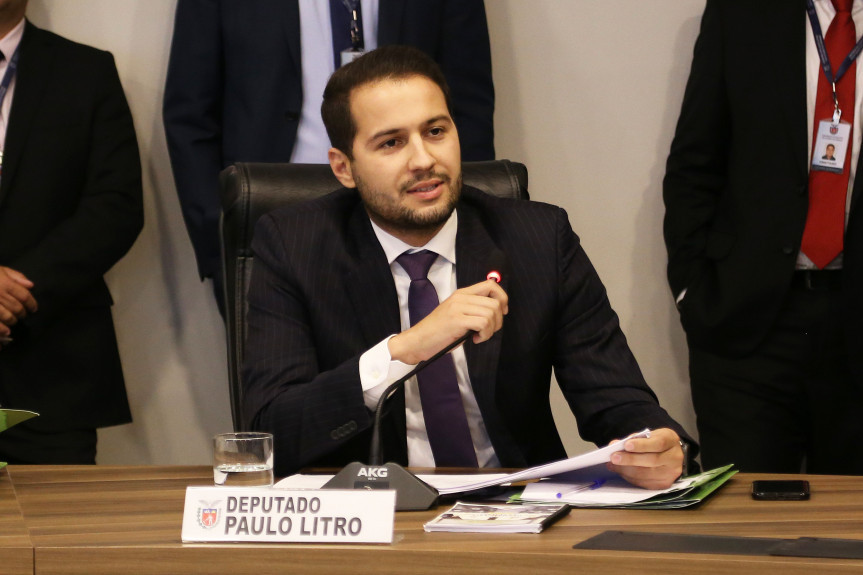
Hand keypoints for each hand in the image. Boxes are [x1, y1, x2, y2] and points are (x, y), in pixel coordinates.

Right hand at [0, 266, 37, 332]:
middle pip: (17, 308)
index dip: (32, 304)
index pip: (24, 296)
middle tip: (22, 315)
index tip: (33, 309)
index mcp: (5, 284)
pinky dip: (2, 329)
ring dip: (12, 321)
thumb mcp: (0, 269)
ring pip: (7, 317)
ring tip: (13, 322)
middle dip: (22, 313)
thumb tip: (30, 285)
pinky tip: (6, 332)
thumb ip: (15, 276)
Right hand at [388, 279, 507, 364]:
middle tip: (488, 331)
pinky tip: (475, 339)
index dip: (502, 298)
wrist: (417, 341)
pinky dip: (484, 334)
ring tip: (479, 335)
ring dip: (491, 329)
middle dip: (498, 320)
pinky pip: (483, 323)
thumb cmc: (437, 332)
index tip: (501, 312)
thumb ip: (473, 309)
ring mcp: (458, 308)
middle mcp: (460, 297)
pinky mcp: (456, 320)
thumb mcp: (457, 315)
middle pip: (495, 301)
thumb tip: (496, 312)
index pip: (490, 285)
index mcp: (461, 294)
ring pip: (491, 313)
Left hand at [605, 428, 684, 489]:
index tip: (626, 445)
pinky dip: (630, 477)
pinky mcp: (664, 484)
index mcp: (671, 441)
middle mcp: (674, 458)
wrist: (672, 455)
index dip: (642, 445)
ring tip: (613, 465)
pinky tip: (621, 471)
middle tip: (614, 457)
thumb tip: (615, 444)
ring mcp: (670, 473)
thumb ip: (634, 438)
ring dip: (626, 470)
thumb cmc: (657, 442)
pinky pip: (644, 482)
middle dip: (630, 459)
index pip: (658, 443)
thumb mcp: (650, 435)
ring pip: (646, 474)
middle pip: (652, 460)